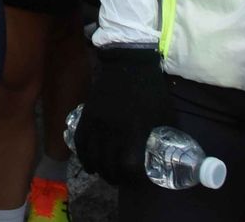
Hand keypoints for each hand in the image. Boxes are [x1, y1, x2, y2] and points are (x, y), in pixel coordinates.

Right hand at [73, 45, 175, 184]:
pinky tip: (88, 162)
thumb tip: (164, 153)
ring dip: (97, 169)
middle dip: (114, 177)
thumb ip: (161, 135)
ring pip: (92, 155)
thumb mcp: (164, 113)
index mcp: (135, 130)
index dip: (132, 178)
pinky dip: (82, 155)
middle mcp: (114, 129)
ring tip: (103, 174)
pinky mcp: (87, 114)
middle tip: (120, 181)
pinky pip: (80, 140)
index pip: (130, 165)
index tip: (137, 180)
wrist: (128, 62)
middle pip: (109, 164)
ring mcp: (97, 121)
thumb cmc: (151, 88)